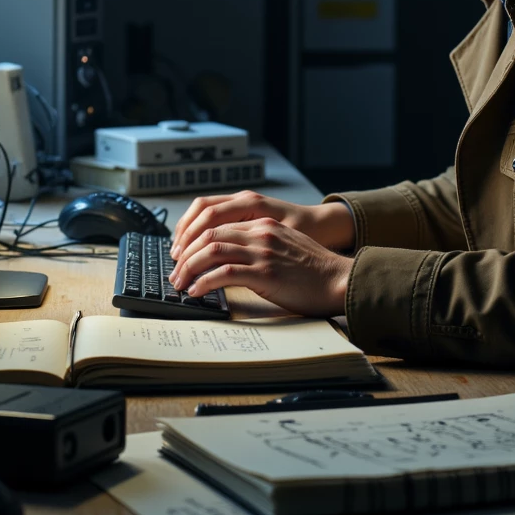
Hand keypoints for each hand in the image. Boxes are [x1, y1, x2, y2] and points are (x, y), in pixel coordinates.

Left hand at [168, 217, 351, 316]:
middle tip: (175, 272)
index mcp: (263, 224)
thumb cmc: (315, 270)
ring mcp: (262, 251)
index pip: (217, 223)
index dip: (193, 238)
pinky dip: (204, 282)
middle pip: (208, 233)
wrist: (339, 279)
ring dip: (189, 268)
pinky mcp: (265, 273)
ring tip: (180, 283)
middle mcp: (260, 233)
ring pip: (211, 250)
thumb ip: (261, 244)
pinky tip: (197, 291)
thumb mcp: (285, 245)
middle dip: (185, 253)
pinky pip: (224, 272)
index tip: (182, 254)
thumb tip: (232, 259)